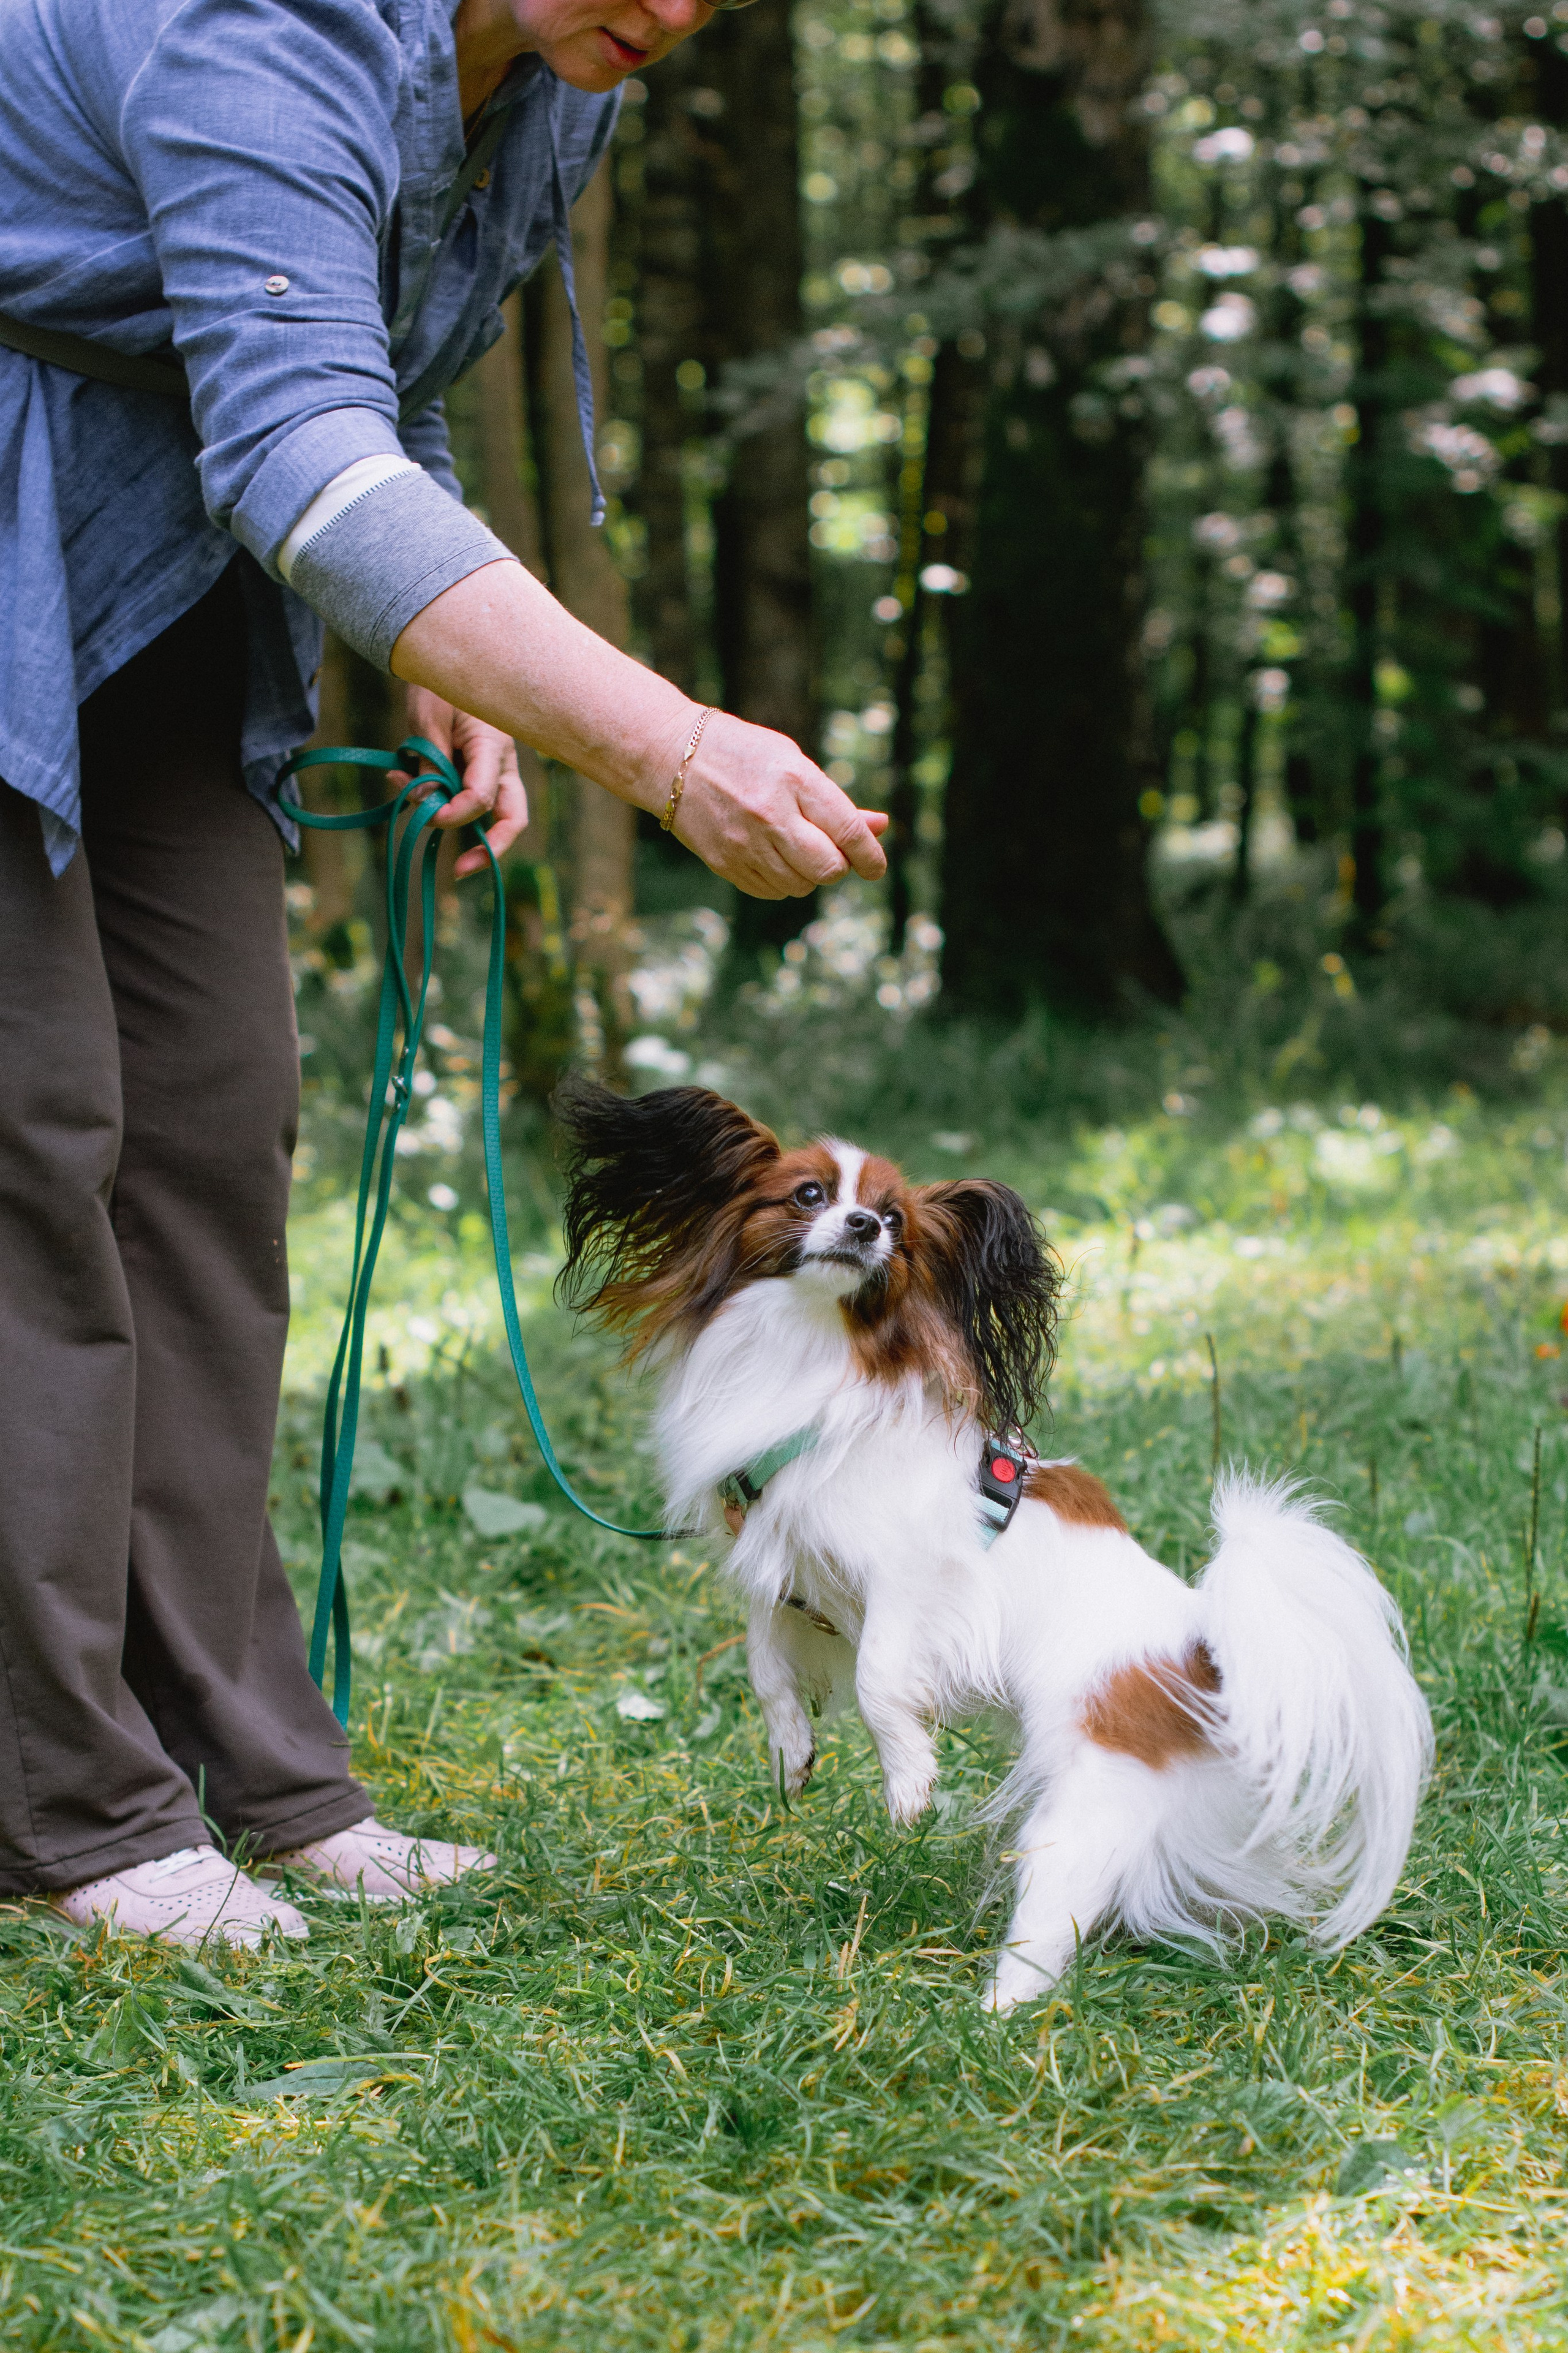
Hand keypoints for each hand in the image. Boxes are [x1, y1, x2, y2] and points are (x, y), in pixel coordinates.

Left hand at [397, 687, 527, 877]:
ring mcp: (492, 767)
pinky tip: (401, 778)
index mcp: (493, 747)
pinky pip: (465, 796)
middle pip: (512, 817)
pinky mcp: (476, 768)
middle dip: (492, 849)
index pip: (482, 798)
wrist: (440, 657)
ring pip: (492, 812)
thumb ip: (431, 765)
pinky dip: (438, 798)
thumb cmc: (437, 683)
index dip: (454, 815)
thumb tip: (428, 805)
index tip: (427, 816)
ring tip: (409, 802)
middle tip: (460, 869)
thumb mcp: (427, 721)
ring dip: (455, 821)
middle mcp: (501, 763)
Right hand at [659, 710, 888, 898]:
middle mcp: (770, 814)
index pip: (847, 832)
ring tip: (794, 848)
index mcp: (794, 780)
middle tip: (831, 853)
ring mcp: (744, 843)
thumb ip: (835, 802)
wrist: (672, 757)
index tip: (875, 867)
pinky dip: (782, 882)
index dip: (870, 856)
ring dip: (808, 875)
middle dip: (838, 867)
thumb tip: (881, 828)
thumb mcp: (794, 764)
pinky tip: (772, 857)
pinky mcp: (725, 863)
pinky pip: (771, 891)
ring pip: (801, 886)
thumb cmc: (744, 755)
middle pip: (828, 869)